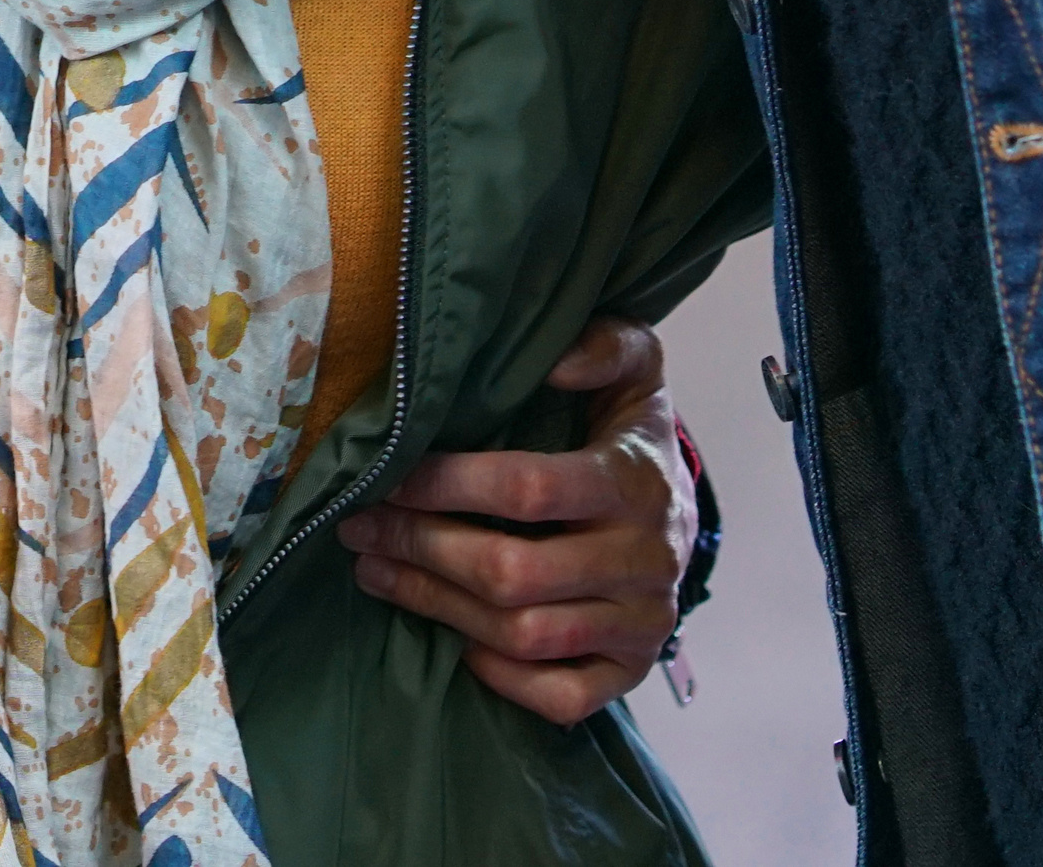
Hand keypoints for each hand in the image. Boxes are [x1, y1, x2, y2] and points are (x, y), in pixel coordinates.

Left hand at [340, 319, 691, 725]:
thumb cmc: (629, 435)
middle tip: (358, 527)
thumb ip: (607, 346)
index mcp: (634, 481)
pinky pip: (561, 697)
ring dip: (435, 606)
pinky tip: (457, 641)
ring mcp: (641, 623)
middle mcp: (644, 559)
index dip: (446, 485)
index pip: (527, 489)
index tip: (385, 474)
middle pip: (512, 573)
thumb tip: (558, 360)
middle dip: (420, 548)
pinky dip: (504, 677)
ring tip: (375, 570)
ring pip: (523, 635)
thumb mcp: (635, 371)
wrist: (684, 513)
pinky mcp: (630, 669)